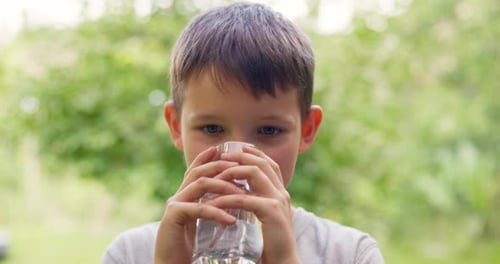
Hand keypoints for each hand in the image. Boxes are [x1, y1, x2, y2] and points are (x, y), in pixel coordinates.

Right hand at [154, 146, 245, 263]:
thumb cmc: (187, 249)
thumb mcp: (200, 225)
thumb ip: (210, 210)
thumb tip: (233, 202)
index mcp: (184, 196)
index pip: (196, 170)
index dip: (210, 158)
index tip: (226, 150)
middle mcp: (177, 196)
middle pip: (199, 171)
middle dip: (221, 166)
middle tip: (241, 167)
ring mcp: (174, 205)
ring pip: (200, 184)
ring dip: (224, 186)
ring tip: (243, 194)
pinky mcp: (173, 218)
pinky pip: (198, 208)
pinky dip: (216, 212)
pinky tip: (232, 220)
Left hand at [206, 145, 300, 263]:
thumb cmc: (271, 246)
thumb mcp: (265, 219)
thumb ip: (257, 205)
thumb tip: (240, 195)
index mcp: (281, 193)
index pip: (269, 164)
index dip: (253, 154)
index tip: (235, 150)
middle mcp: (282, 193)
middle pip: (263, 163)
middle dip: (241, 156)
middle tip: (222, 157)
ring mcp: (279, 201)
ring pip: (255, 173)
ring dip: (232, 171)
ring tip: (215, 176)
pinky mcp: (272, 213)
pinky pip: (245, 198)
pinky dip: (227, 198)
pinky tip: (214, 202)